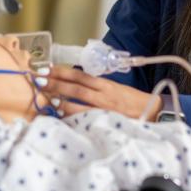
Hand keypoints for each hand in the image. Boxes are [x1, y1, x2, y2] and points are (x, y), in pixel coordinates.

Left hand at [44, 66, 161, 120]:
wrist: (153, 112)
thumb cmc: (132, 100)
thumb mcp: (116, 88)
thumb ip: (97, 87)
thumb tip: (75, 83)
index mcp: (106, 84)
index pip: (80, 75)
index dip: (62, 72)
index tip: (47, 69)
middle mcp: (104, 95)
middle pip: (76, 87)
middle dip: (55, 84)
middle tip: (38, 80)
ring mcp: (105, 109)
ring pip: (78, 103)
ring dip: (61, 100)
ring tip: (46, 98)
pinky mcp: (106, 121)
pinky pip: (85, 119)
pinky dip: (72, 117)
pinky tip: (61, 116)